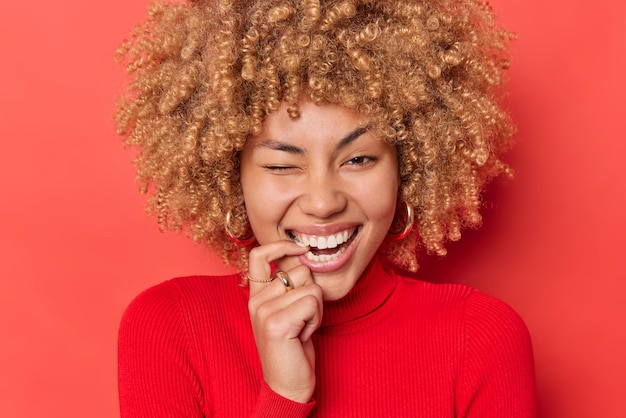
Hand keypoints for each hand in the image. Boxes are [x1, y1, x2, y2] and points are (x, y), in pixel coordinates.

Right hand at [247, 240, 322, 403]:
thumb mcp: (285, 313)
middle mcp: (256, 301)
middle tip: (303, 317)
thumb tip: (304, 258)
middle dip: (312, 292)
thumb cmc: (292, 348)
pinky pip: (312, 301)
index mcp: (256, 296)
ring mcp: (264, 311)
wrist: (287, 385)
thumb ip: (287, 288)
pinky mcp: (277, 322)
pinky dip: (316, 318)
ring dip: (316, 308)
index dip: (281, 245)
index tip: (299, 248)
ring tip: (303, 327)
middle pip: (299, 270)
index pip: (258, 255)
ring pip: (310, 286)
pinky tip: (304, 334)